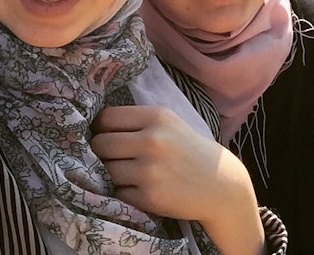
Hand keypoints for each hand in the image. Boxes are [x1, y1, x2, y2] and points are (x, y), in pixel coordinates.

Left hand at [91, 105, 264, 254]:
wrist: (220, 185)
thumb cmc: (187, 150)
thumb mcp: (168, 123)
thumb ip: (136, 121)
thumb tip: (93, 127)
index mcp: (156, 117)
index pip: (106, 118)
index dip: (99, 128)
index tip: (103, 135)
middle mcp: (152, 141)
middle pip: (100, 144)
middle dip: (101, 152)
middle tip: (113, 157)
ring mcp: (150, 170)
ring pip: (106, 170)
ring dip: (111, 174)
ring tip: (129, 173)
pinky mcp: (150, 196)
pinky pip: (118, 192)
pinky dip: (124, 192)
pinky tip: (141, 188)